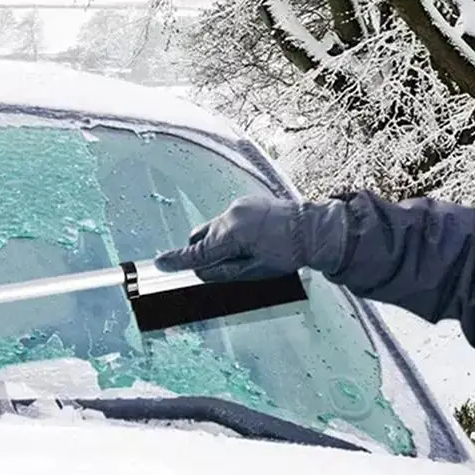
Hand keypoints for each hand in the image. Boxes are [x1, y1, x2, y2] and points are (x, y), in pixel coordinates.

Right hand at [154, 195, 349, 281]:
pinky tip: (252, 239)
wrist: (313, 230)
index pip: (198, 251)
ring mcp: (239, 206)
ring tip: (248, 251)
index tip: (160, 264)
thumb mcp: (254, 271)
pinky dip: (231, 230)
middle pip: (203, 237)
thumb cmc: (288, 254)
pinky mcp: (247, 202)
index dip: (178, 260)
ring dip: (221, 241)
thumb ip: (223, 272)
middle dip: (205, 252)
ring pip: (216, 227)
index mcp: (232, 234)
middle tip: (219, 266)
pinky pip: (229, 219)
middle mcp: (231, 216)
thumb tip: (201, 272)